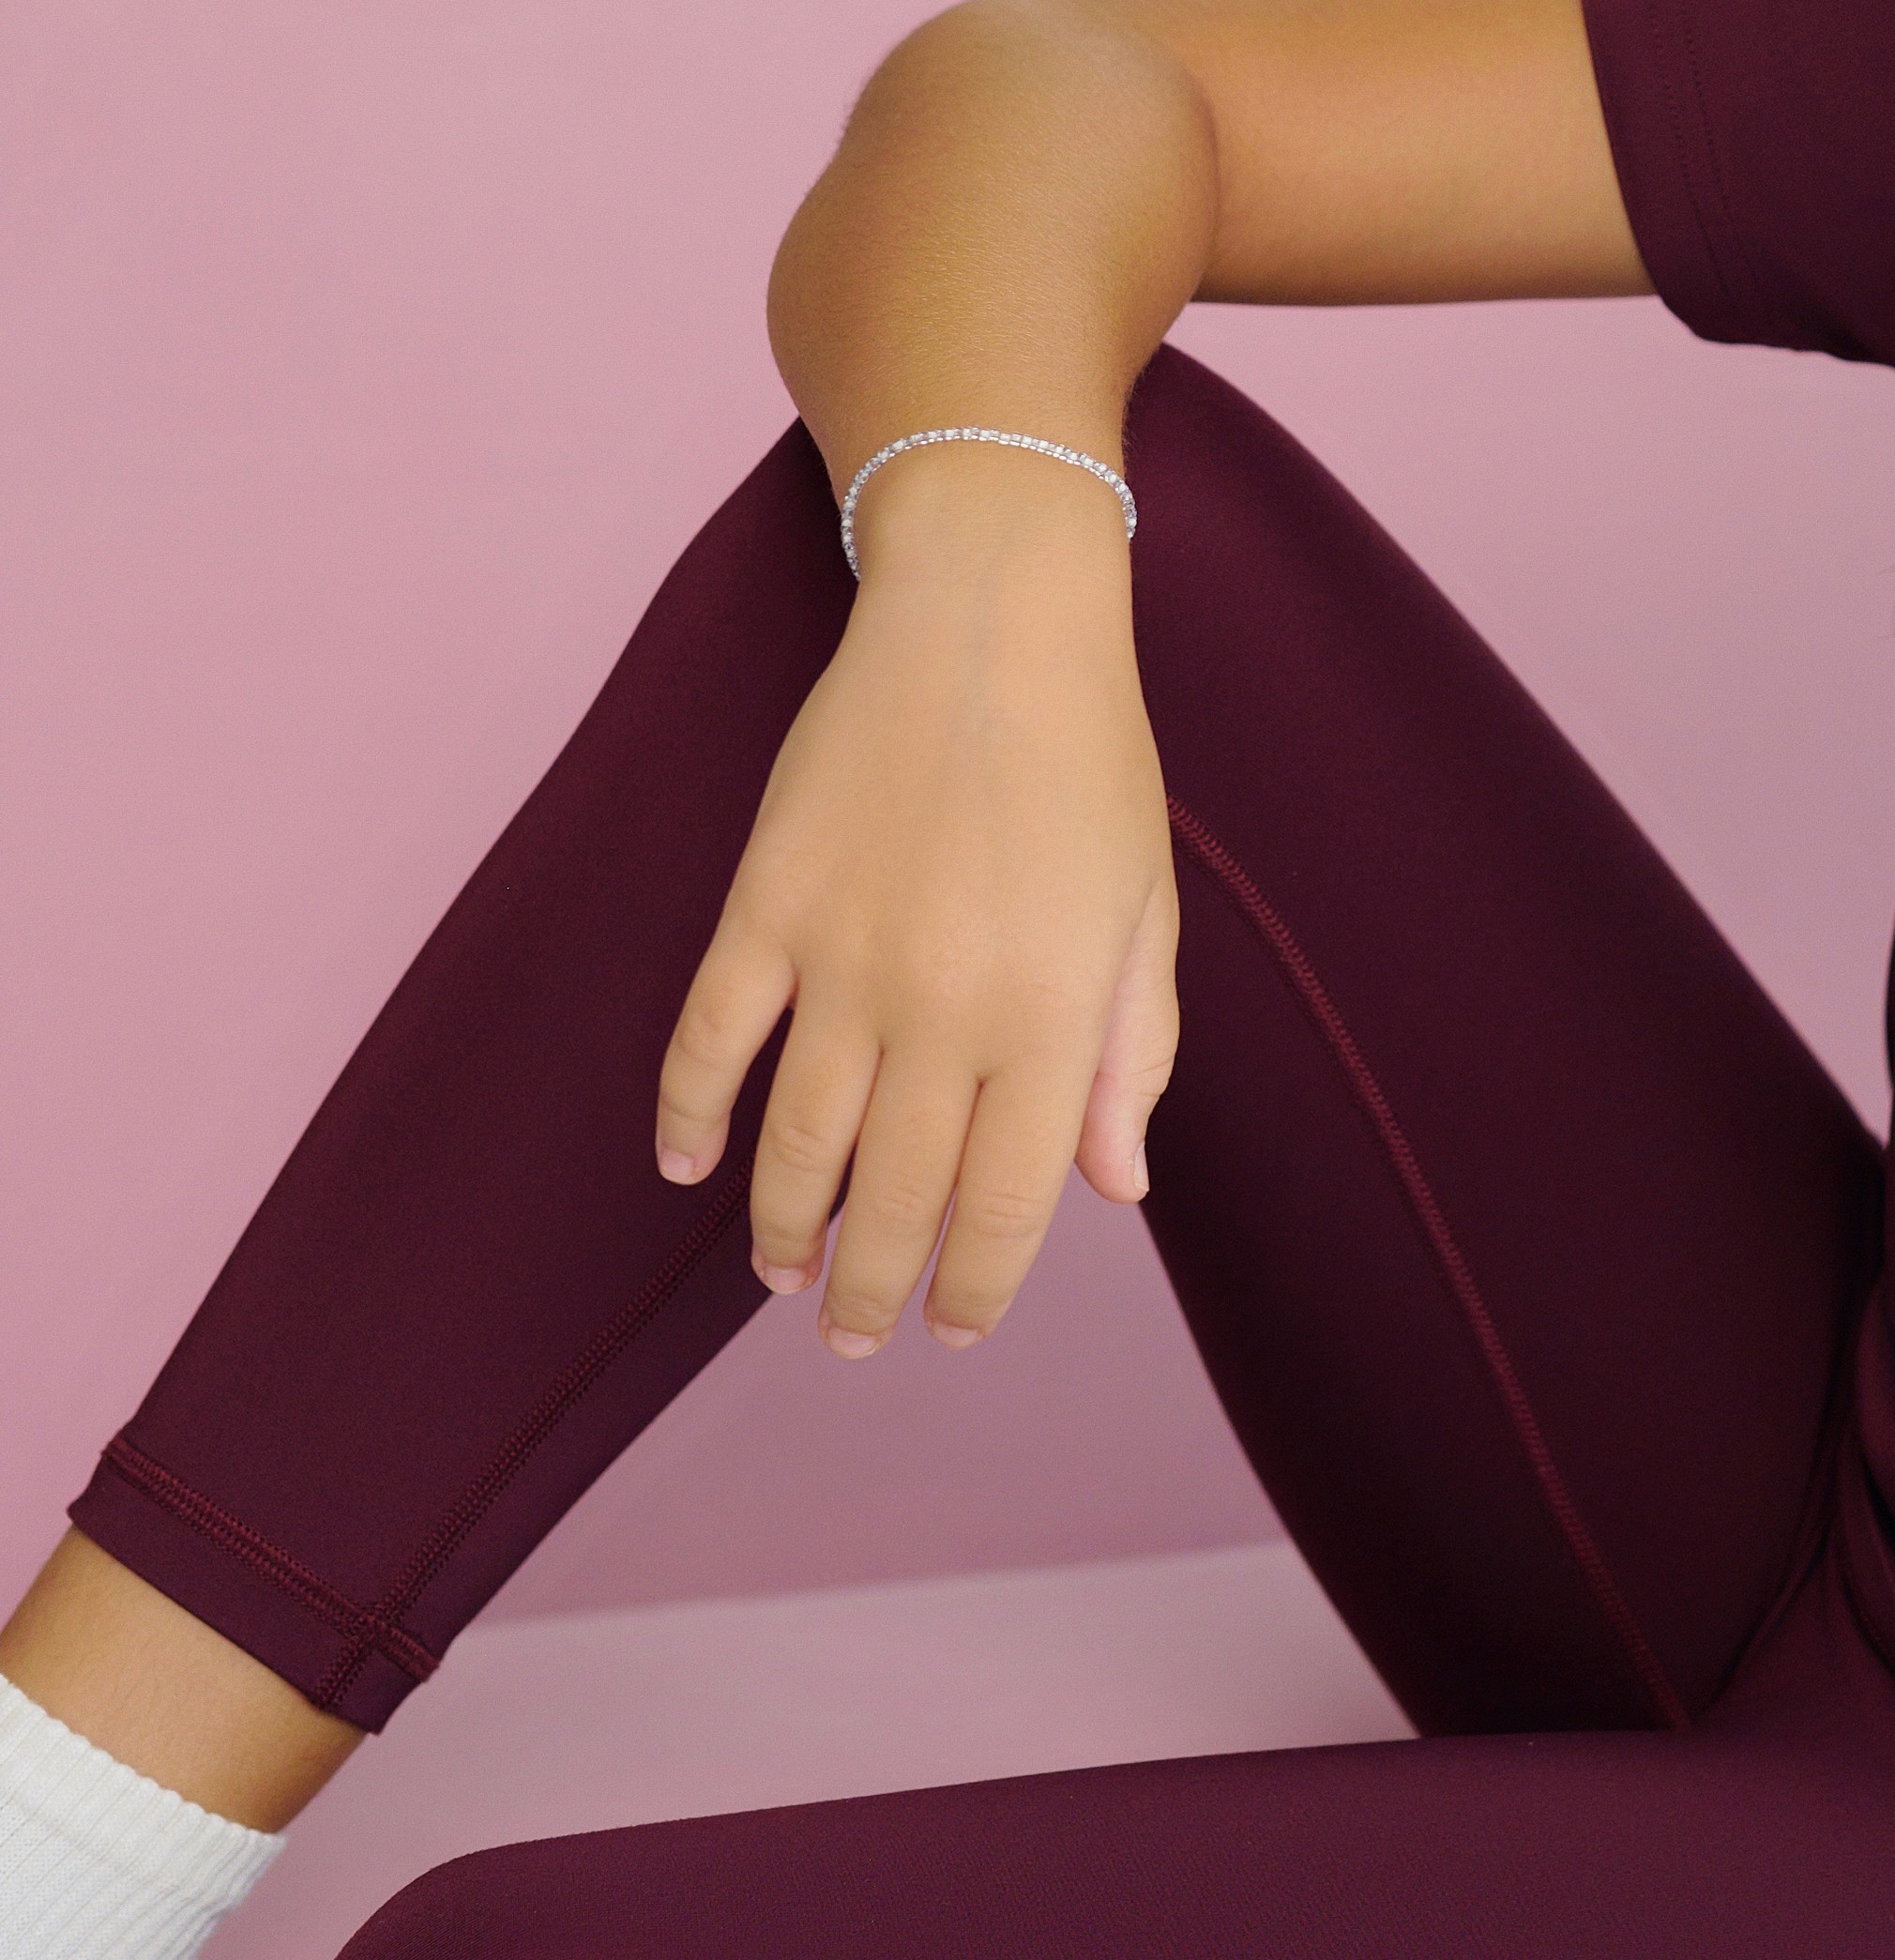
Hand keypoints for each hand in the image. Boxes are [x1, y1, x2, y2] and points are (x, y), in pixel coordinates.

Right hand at [653, 462, 1181, 1353]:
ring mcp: (844, 961)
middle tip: (856, 1339)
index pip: (1010, 1205)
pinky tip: (686, 1166)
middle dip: (872, 1291)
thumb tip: (1114, 1184)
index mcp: (1052, 1018)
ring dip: (785, 1231)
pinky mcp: (765, 907)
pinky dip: (687, 1114)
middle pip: (893, 1197)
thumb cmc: (1089, 764)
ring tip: (785, 1278)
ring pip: (797, 1145)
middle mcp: (945, 1009)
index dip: (979, 1284)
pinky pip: (708, 1040)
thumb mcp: (1143, 913)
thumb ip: (1129, 1055)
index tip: (955, 1327)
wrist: (991, 621)